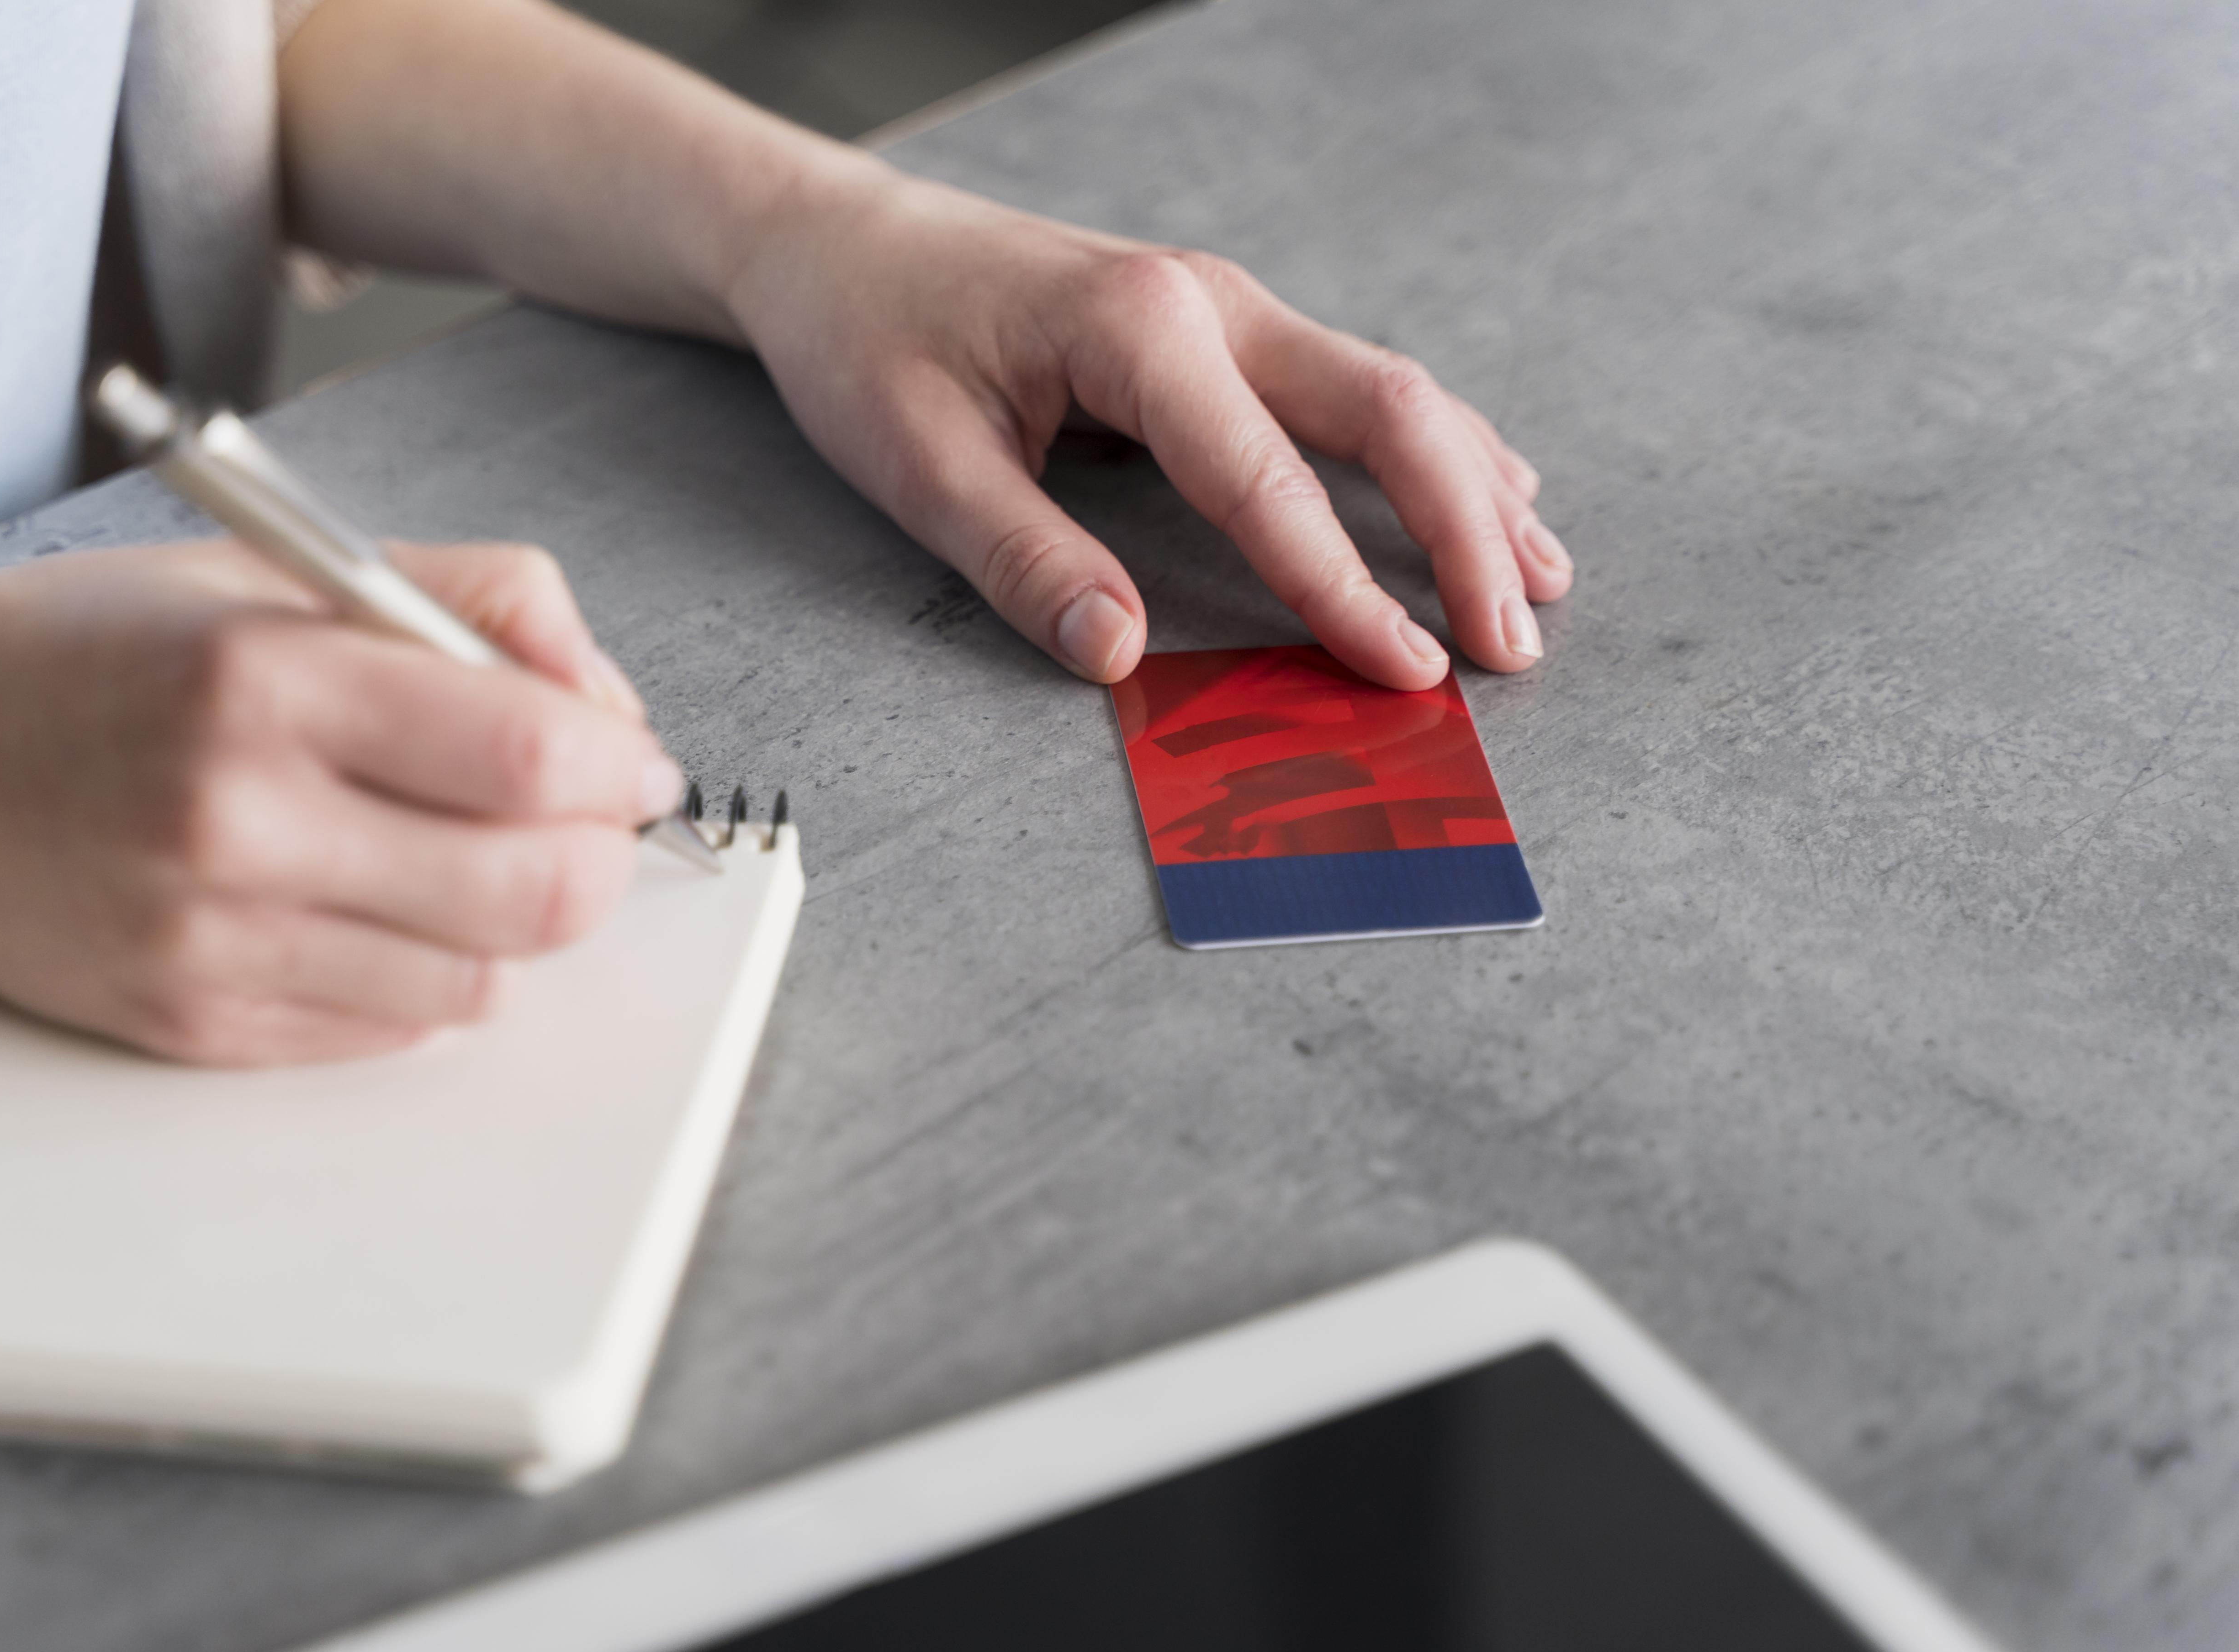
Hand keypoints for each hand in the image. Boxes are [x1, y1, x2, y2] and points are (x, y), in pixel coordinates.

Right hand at [0, 541, 679, 1064]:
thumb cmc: (81, 655)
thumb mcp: (276, 570)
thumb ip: (468, 601)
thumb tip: (604, 699)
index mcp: (263, 679)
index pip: (531, 755)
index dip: (617, 764)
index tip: (627, 759)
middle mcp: (238, 818)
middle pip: (534, 889)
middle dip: (595, 856)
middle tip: (578, 820)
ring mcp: (212, 938)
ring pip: (480, 980)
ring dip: (512, 925)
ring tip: (460, 856)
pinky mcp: (192, 1024)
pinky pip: (391, 1032)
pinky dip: (426, 977)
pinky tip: (376, 906)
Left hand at [727, 174, 1570, 687]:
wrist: (845, 246)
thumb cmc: (872, 343)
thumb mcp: (919, 464)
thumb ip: (1023, 559)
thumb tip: (1120, 654)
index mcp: (1140, 329)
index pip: (1270, 481)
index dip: (1345, 589)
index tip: (1407, 674)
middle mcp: (1213, 303)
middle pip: (1386, 412)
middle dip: (1462, 533)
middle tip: (1512, 647)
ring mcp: (1231, 310)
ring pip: (1394, 395)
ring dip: (1473, 492)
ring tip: (1537, 591)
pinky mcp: (1228, 332)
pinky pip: (1358, 391)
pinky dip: (1433, 455)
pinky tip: (1490, 503)